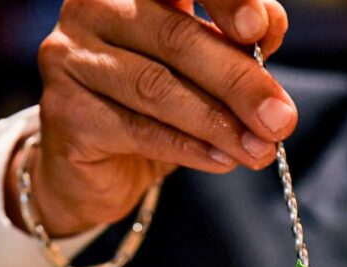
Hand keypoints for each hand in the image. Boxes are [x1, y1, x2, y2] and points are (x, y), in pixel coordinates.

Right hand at [5, 0, 294, 235]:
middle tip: (280, 119)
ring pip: (158, 88)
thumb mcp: (200, 72)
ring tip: (259, 150)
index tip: (259, 29)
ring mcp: (71, 57)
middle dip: (238, 82)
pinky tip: (223, 160)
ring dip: (218, 123)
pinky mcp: (65, 112)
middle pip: (176, 38)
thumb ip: (232, 43)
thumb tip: (270, 27)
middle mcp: (93, 8)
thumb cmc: (153, 110)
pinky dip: (188, 148)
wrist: (95, 169)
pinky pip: (138, 129)